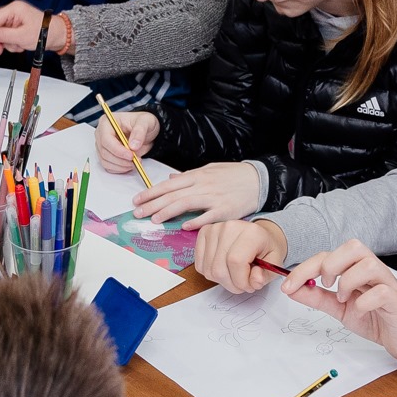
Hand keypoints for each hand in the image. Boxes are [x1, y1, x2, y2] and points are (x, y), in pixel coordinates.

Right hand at [0, 0, 62, 54]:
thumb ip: (2, 36)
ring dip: (7, 44)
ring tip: (19, 46)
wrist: (58, 36)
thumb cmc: (44, 33)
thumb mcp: (21, 37)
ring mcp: (14, 19)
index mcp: (13, 9)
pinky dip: (12, 44)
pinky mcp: (17, 26)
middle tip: (0, 50)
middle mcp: (12, 12)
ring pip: (0, 35)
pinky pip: (7, 37)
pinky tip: (21, 45)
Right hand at [94, 111, 158, 173]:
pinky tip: (129, 165)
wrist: (146, 131)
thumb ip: (139, 132)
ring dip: (121, 166)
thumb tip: (133, 146)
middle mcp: (101, 134)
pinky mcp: (106, 155)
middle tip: (135, 160)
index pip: (106, 139)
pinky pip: (108, 166)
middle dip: (121, 160)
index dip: (118, 150)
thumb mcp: (145, 122)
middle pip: (104, 152)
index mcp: (106, 122)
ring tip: (135, 162)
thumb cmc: (142, 123)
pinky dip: (119, 169)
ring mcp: (102, 146)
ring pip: (105, 161)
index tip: (131, 155)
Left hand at [133, 161, 261, 227]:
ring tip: (154, 220)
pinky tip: (184, 226)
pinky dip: (196, 221)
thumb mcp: (210, 169)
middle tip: (137, 213)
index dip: (151, 192)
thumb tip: (171, 177)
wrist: (260, 179)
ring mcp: (214, 197)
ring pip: (186, 204)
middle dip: (152, 204)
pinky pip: (208, 216)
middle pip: (173, 195)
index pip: (169, 184)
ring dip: (168, 212)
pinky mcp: (226, 210)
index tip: (137, 200)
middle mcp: (203, 185)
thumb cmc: (234, 175)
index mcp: (197, 175)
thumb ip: (190, 175)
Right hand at [193, 219, 286, 293]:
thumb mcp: (274, 263)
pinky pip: (200, 266)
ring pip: (209, 270)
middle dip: (232, 285)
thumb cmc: (265, 249)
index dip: (241, 281)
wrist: (259, 234)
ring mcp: (214, 229)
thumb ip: (266, 275)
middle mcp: (229, 227)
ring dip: (222, 281)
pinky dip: (212, 274)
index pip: (236, 262)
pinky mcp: (203, 234)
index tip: (250, 286)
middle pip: (219, 269)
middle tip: (243, 284)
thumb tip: (254, 281)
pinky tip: (224, 269)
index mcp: (251, 232)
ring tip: (235, 276)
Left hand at [282, 241, 396, 363]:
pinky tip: (359, 310)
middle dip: (331, 264)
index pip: (328, 255)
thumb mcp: (339, 308)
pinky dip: (364, 301)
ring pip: (368, 263)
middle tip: (325, 285)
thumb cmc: (375, 317)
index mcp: (355, 268)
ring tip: (343, 298)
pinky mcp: (396, 300)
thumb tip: (292, 289)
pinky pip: (381, 292)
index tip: (287, 286)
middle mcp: (372, 270)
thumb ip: (317, 298)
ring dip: (348, 281)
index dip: (305, 268)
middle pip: (353, 246)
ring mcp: (386, 283)